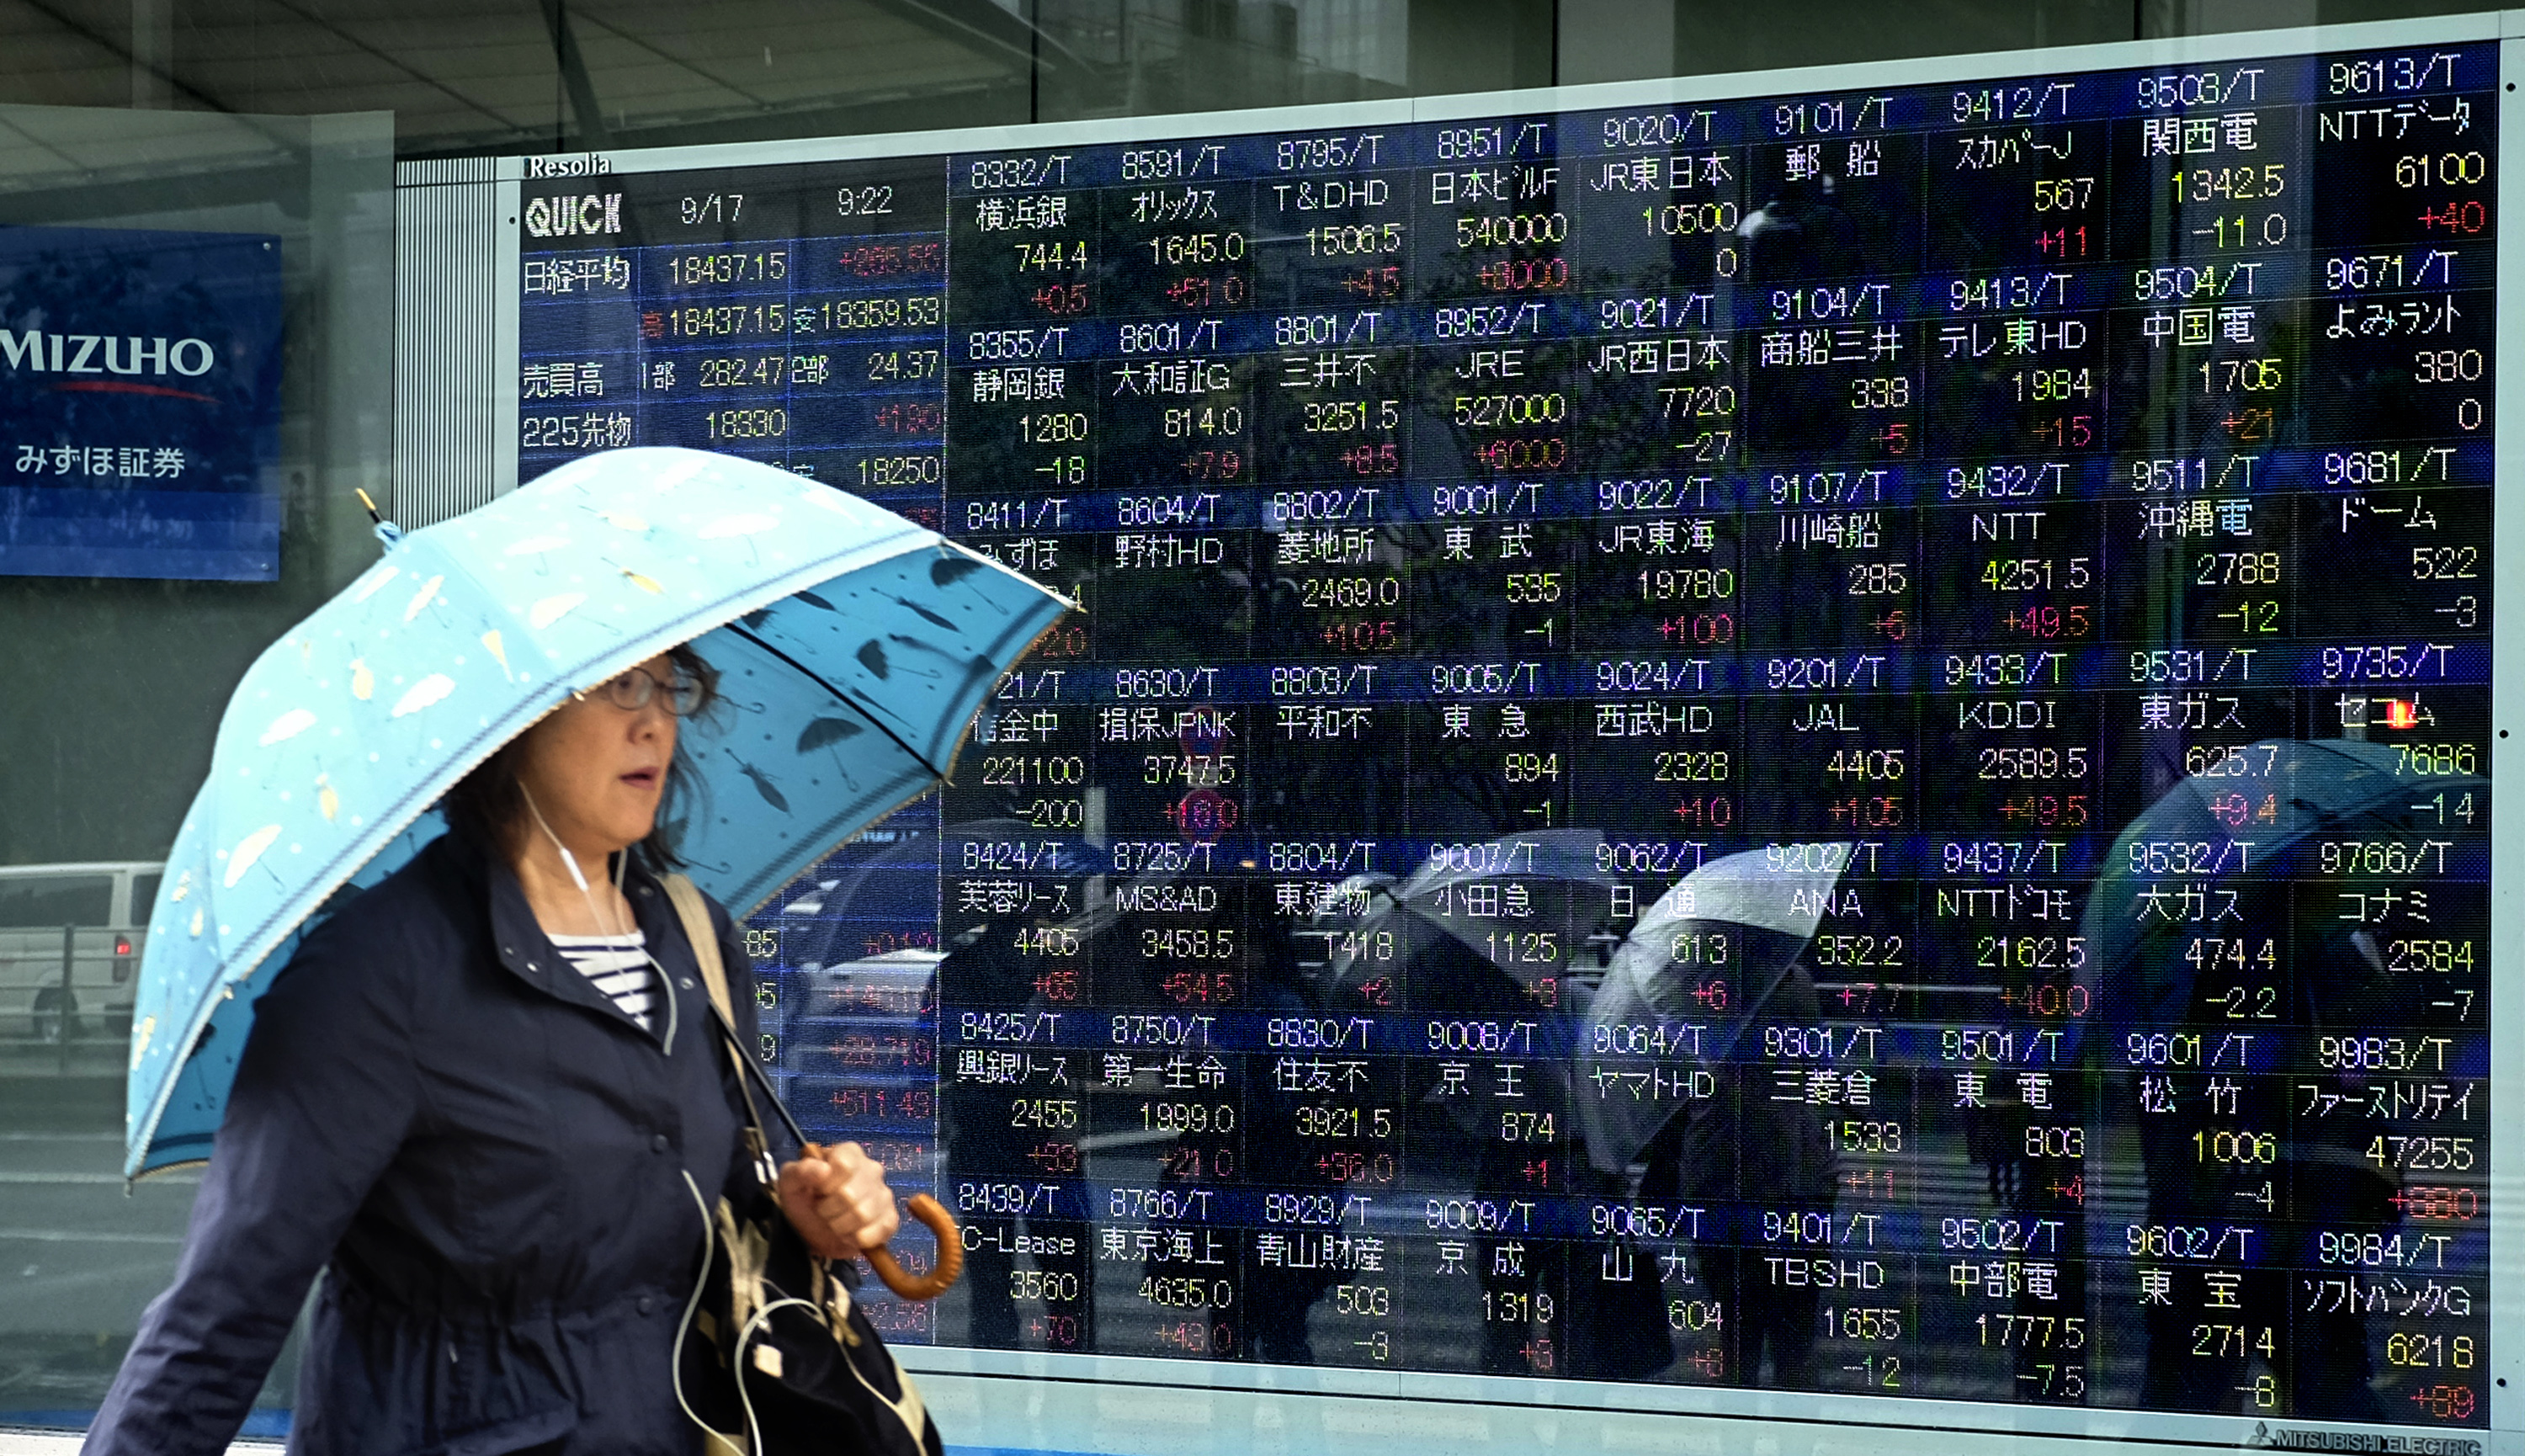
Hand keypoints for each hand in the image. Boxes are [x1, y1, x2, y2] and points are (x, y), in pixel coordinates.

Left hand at [776, 1141, 899, 1261]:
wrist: (812, 1230)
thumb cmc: (803, 1199)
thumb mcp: (790, 1183)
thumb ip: (801, 1171)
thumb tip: (823, 1170)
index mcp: (849, 1153)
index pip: (845, 1165)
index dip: (827, 1184)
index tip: (818, 1192)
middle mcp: (872, 1169)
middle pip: (851, 1194)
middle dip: (829, 1210)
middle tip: (823, 1212)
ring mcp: (884, 1195)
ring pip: (864, 1215)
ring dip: (841, 1226)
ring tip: (835, 1224)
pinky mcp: (890, 1219)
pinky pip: (880, 1230)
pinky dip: (858, 1238)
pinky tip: (850, 1235)